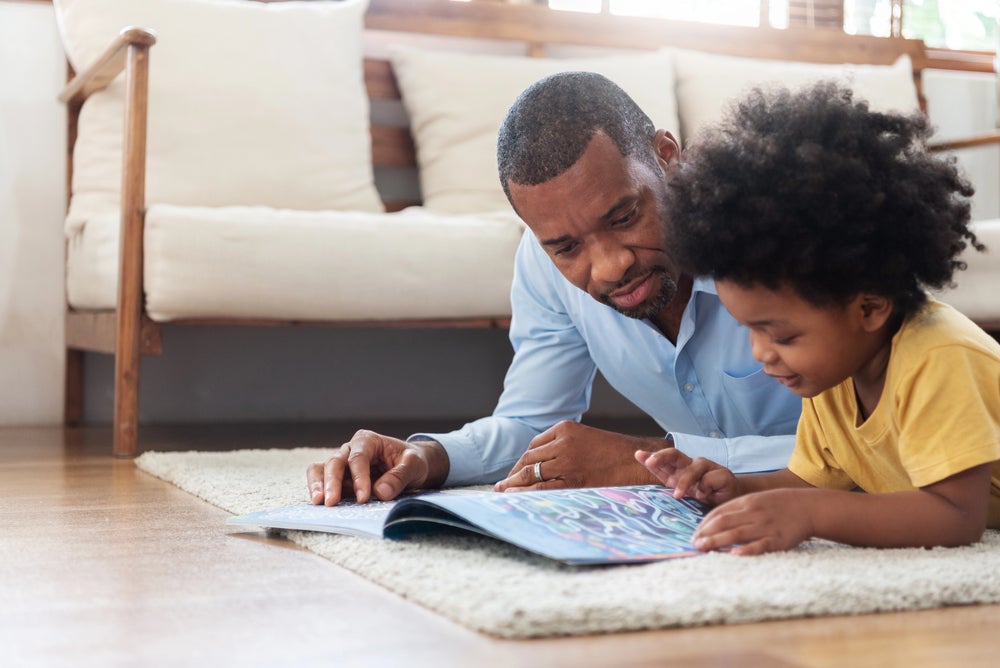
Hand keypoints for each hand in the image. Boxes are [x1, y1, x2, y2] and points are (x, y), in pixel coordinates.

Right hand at [306, 430, 447, 504]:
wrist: (409, 465)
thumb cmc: (411, 461)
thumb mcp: (414, 465)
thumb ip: (400, 476)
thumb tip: (381, 492)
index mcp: (369, 441)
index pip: (358, 458)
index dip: (359, 478)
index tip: (363, 498)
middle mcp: (351, 449)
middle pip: (335, 462)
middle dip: (332, 482)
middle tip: (332, 502)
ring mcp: (342, 463)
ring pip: (321, 469)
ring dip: (318, 485)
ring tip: (318, 502)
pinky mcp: (338, 477)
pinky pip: (321, 479)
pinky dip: (317, 489)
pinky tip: (318, 503)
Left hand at [492, 421, 668, 491]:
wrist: (637, 462)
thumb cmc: (613, 452)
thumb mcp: (585, 437)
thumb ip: (563, 444)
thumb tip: (538, 460)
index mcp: (565, 428)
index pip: (534, 445)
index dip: (522, 461)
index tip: (515, 472)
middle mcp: (562, 443)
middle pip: (529, 459)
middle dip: (513, 473)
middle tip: (502, 485)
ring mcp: (567, 462)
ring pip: (531, 472)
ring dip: (514, 484)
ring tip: (503, 492)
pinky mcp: (573, 480)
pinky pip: (542, 487)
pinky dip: (525, 492)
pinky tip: (514, 496)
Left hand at [635, 448, 739, 505]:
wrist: (732, 500)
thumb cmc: (705, 496)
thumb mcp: (683, 493)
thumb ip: (669, 483)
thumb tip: (652, 478)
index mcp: (680, 470)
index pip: (663, 460)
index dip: (651, 457)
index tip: (638, 455)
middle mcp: (692, 465)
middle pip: (675, 454)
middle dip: (661, 456)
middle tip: (650, 462)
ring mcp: (708, 468)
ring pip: (693, 468)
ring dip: (684, 482)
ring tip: (678, 496)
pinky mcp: (723, 474)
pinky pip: (710, 478)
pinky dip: (706, 488)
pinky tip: (704, 497)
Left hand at [692, 489, 814, 555]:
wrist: (807, 507)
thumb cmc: (776, 505)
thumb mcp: (755, 500)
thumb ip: (736, 509)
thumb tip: (713, 522)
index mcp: (746, 502)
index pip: (719, 513)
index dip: (704, 524)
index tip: (694, 534)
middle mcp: (753, 513)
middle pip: (724, 523)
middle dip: (706, 534)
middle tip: (694, 544)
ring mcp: (765, 526)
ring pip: (737, 533)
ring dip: (717, 541)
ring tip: (703, 548)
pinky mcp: (778, 540)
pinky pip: (760, 545)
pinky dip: (747, 550)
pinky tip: (735, 554)